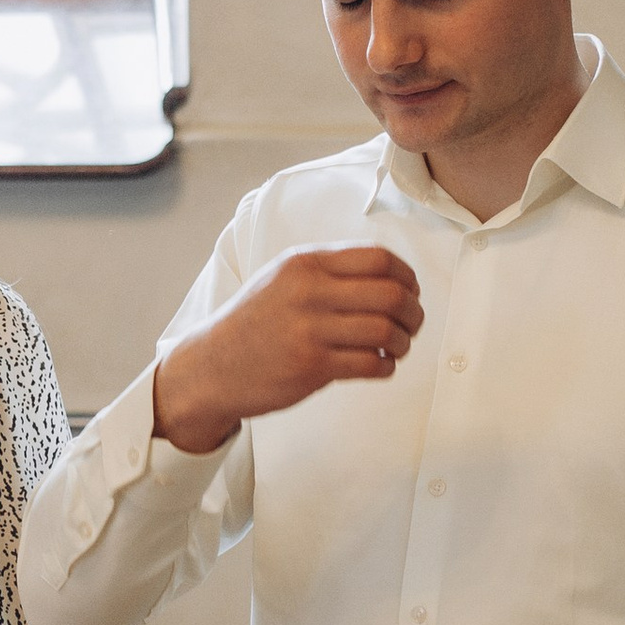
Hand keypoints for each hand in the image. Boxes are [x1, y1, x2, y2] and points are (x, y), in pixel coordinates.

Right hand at [150, 244, 423, 455]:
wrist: (211, 366)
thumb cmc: (254, 323)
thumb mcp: (282, 279)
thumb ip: (328, 271)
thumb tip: (389, 275)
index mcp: (305, 263)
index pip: (378, 258)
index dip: (407, 276)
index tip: (411, 291)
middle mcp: (308, 291)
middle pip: (391, 293)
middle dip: (413, 312)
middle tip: (412, 323)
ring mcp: (309, 330)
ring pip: (386, 330)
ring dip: (403, 342)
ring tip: (396, 347)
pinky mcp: (311, 367)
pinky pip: (371, 364)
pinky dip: (386, 366)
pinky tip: (380, 365)